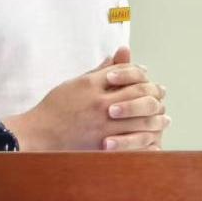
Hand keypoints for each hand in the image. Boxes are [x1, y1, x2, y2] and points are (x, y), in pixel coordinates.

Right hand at [7, 46, 168, 151]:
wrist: (37, 135)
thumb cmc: (56, 107)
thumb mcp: (76, 83)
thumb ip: (101, 70)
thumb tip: (121, 54)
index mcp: (92, 84)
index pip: (127, 73)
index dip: (142, 74)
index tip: (149, 77)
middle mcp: (99, 103)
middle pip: (138, 94)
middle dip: (154, 95)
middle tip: (162, 96)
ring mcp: (101, 126)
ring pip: (139, 119)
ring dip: (156, 119)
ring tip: (164, 119)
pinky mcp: (101, 146)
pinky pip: (131, 143)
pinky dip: (146, 142)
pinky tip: (153, 141)